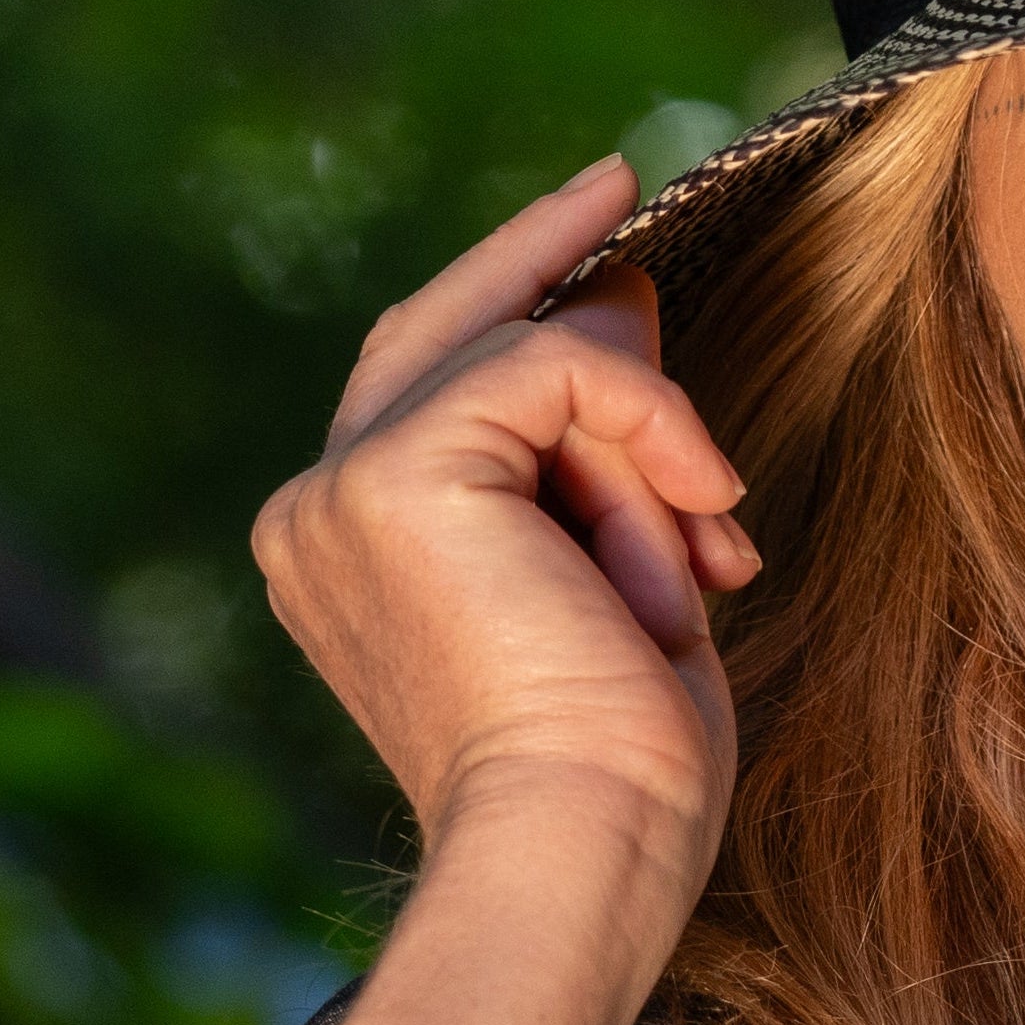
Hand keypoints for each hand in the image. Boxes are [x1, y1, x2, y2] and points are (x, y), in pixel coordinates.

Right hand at [252, 157, 759, 912]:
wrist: (586, 844)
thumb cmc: (621, 768)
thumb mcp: (627, 570)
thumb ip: (604, 447)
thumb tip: (624, 295)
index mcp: (354, 556)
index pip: (430, 387)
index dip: (523, 308)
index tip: (616, 252)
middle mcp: (320, 516)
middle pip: (436, 329)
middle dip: (540, 256)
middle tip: (620, 181)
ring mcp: (340, 491)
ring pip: (522, 356)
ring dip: (646, 441)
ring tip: (705, 544)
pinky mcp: (391, 476)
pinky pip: (551, 364)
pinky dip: (650, 420)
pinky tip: (703, 501)